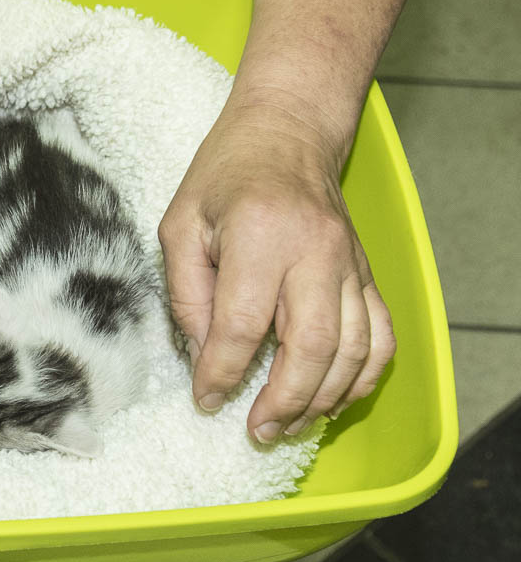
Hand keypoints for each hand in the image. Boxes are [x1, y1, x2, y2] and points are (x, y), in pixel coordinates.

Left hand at [158, 95, 395, 442]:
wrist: (287, 130)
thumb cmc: (224, 176)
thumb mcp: (180, 224)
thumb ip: (188, 292)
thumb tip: (206, 355)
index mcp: (259, 236)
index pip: (242, 325)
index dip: (222, 373)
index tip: (206, 399)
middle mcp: (314, 251)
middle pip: (310, 346)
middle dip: (283, 400)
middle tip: (257, 430)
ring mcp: (349, 263)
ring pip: (352, 349)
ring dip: (322, 398)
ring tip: (288, 425)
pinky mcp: (366, 272)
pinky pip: (380, 335)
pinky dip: (363, 376)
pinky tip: (333, 400)